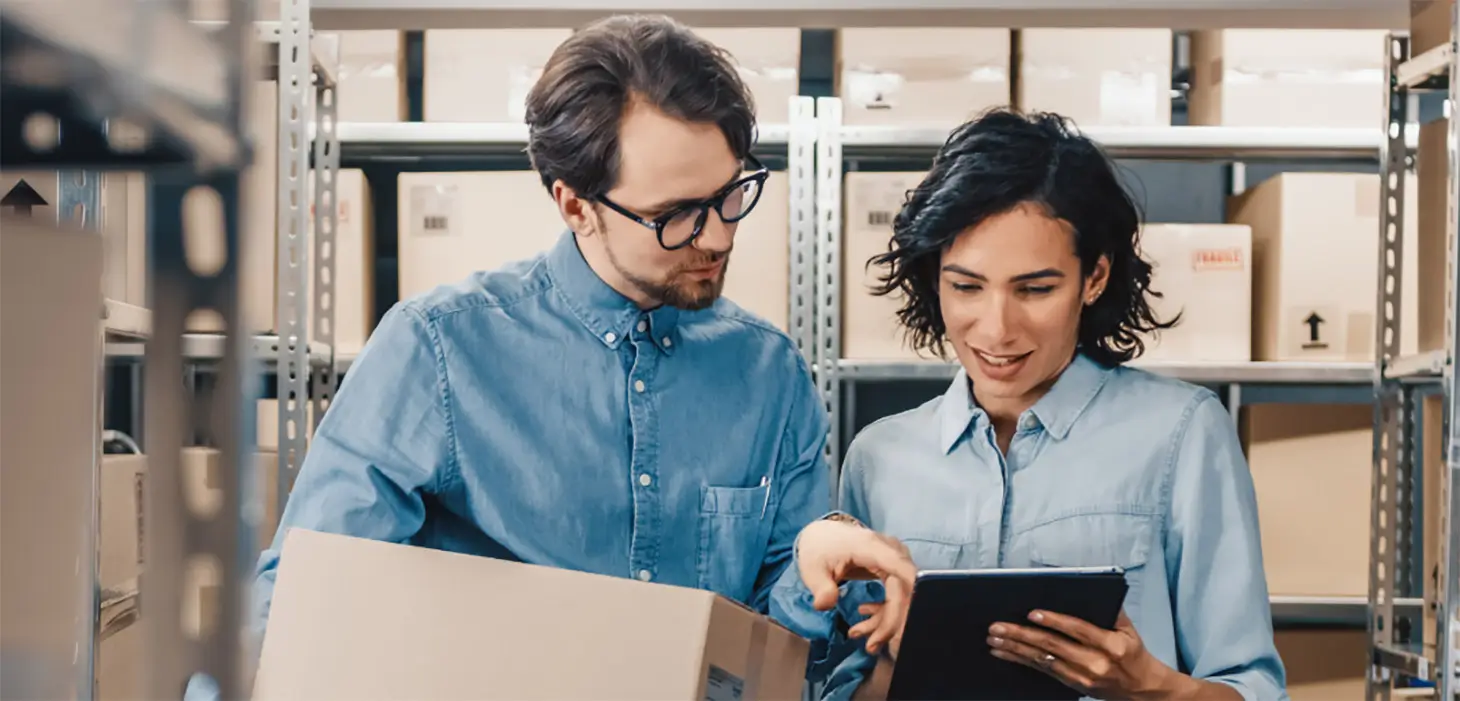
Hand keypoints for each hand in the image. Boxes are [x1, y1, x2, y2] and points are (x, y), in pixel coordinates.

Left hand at [795, 519, 917, 656]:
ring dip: (888, 621)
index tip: (908, 624)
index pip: (901, 570)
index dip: (909, 596)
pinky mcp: (893, 570)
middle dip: (892, 622)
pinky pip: (898, 594)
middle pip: (904, 589)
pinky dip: (886, 613)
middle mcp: (891, 551)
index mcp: (872, 547)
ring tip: (864, 640)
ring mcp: (894, 560)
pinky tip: (866, 621)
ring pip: (903, 595)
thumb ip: (820, 588)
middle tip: (872, 646)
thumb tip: (824, 605)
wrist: (822, 536)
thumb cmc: (818, 550)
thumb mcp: (812, 569)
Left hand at [986, 609, 1175, 700]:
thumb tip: (1090, 588)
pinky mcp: (1072, 685)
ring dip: (1015, 649)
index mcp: (1111, 645)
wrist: (1141, 689)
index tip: (1032, 613)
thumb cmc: (1133, 654)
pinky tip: (1004, 653)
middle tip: (999, 626)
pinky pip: (1042, 670)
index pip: (1078, 630)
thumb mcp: (1129, 629)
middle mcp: (1094, 663)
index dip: (1054, 621)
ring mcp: (1082, 677)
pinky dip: (1020, 660)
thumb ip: (1111, 609)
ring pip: (1042, 660)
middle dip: (1022, 635)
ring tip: (994, 638)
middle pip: (1053, 646)